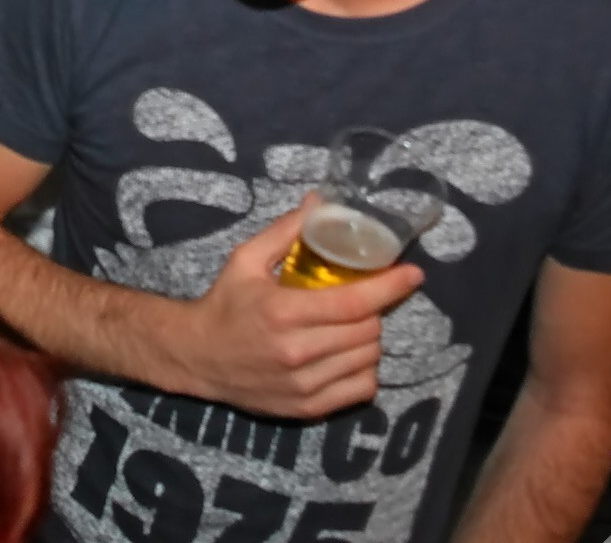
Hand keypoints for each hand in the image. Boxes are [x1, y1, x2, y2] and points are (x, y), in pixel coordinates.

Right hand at [162, 200, 423, 419]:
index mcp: (283, 311)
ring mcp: (304, 384)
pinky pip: (361, 389)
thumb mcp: (245, 260)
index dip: (390, 286)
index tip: (413, 274)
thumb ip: (285, 231)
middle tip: (363, 300)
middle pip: (367, 331)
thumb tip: (319, 202)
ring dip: (369, 339)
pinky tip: (348, 356)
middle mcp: (297, 351)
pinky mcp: (308, 407)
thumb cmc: (225, 303)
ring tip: (352, 327)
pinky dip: (364, 370)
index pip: (354, 301)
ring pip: (368, 359)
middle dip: (373, 311)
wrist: (197, 356)